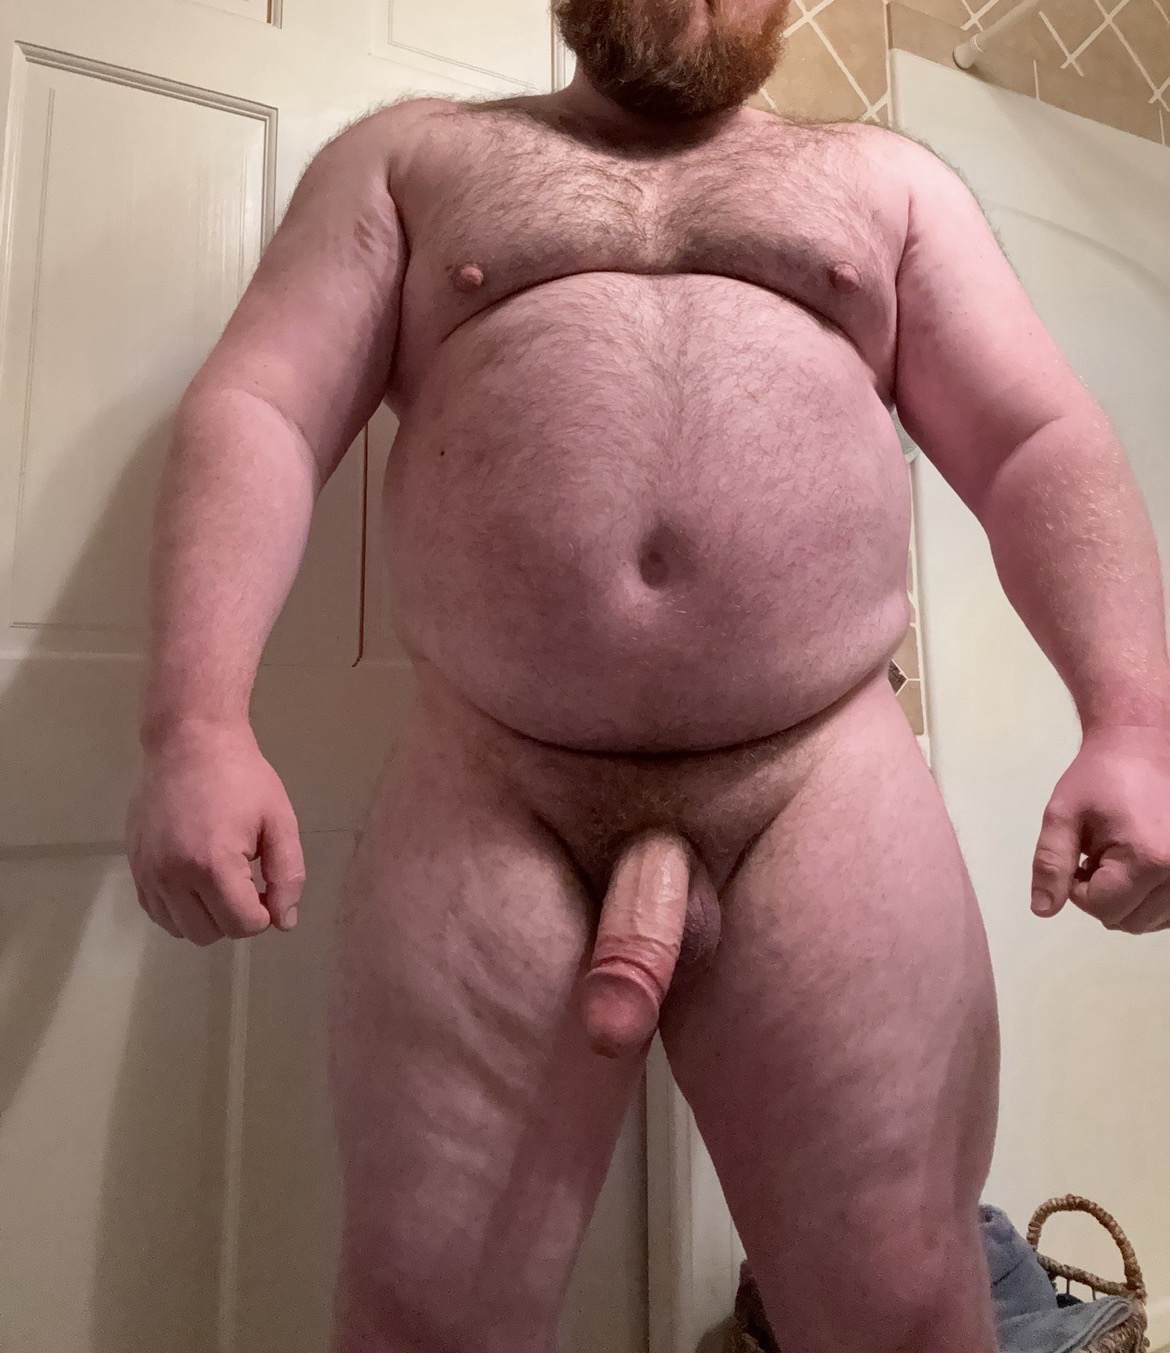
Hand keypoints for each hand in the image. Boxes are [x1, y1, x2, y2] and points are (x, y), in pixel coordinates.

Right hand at [126, 720, 304, 944]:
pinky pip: (157, 913)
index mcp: (212, 864)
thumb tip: (284, 922)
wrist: (189, 742)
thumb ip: (288, 875)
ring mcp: (147, 873)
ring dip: (207, 916)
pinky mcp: (134, 867)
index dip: (264, 913)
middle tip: (246, 880)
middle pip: (210, 933)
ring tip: (220, 878)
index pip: (243, 925)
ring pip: (181, 929)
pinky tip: (196, 880)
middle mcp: (172, 876)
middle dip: (236, 917)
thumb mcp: (279, 821)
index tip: (267, 885)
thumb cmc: (242, 777)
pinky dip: (180, 909)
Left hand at [1031, 725, 1169, 932]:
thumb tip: (1043, 909)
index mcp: (1147, 860)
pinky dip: (1148, 900)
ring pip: (1151, 921)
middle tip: (1095, 859)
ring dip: (1126, 900)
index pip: (1103, 909)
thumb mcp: (1062, 816)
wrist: (1141, 748)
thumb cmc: (1099, 778)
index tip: (1078, 859)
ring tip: (1116, 858)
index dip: (1078, 890)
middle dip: (1103, 898)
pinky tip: (1135, 868)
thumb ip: (1051, 864)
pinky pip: (1169, 910)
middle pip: (1130, 921)